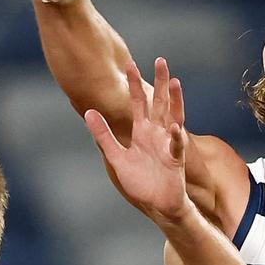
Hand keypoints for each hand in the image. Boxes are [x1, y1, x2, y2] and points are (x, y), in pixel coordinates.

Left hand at [84, 58, 189, 221]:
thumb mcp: (116, 156)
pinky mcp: (175, 160)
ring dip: (175, 101)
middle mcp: (157, 133)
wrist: (157, 204)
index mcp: (142, 131)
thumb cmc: (140, 181)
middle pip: (159, 102)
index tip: (131, 63)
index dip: (135, 83)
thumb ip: (103, 134)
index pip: (139, 101)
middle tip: (161, 60)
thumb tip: (88, 112)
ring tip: (175, 83)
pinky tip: (174, 127)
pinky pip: (175, 146)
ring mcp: (168, 144)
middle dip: (160, 82)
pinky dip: (175, 137)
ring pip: (173, 117)